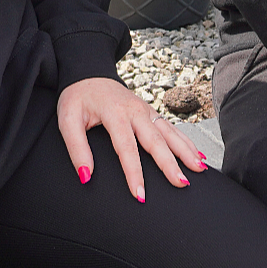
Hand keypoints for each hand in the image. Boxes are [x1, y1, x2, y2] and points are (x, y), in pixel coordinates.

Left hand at [57, 77, 206, 201]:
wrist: (88, 71)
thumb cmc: (77, 97)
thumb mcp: (67, 119)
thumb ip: (76, 148)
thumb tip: (86, 176)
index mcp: (115, 112)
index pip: (127, 148)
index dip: (134, 173)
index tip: (140, 195)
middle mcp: (135, 110)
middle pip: (156, 140)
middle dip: (170, 163)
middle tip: (182, 184)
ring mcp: (146, 109)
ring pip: (169, 132)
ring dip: (185, 151)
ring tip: (199, 169)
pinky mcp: (150, 111)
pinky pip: (171, 128)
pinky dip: (185, 141)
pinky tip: (197, 154)